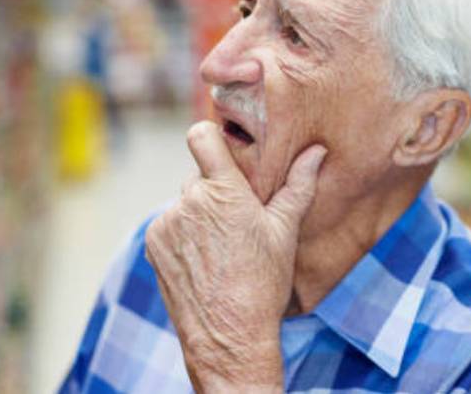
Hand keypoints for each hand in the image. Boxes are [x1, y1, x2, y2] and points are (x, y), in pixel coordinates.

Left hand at [145, 121, 326, 390]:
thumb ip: (298, 185)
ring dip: (200, 212)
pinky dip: (184, 233)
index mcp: (224, 191)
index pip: (201, 136)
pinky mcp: (153, 244)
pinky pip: (170, 224)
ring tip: (223, 245)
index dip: (210, 135)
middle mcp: (189, 201)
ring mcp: (167, 223)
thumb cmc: (263, 282)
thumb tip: (317, 152)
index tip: (223, 147)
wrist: (228, 334)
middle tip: (239, 217)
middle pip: (200, 175)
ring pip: (185, 201)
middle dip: (217, 188)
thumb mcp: (285, 231)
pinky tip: (206, 258)